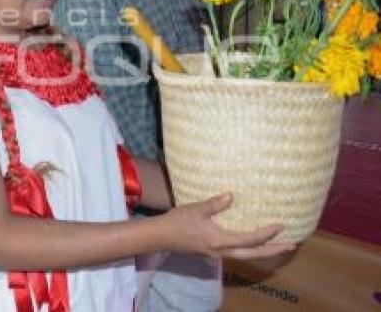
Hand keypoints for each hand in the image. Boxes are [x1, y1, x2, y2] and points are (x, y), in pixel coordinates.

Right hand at [160, 192, 296, 259]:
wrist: (161, 237)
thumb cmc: (177, 221)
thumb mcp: (195, 209)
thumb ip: (214, 204)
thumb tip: (231, 195)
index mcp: (219, 240)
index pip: (249, 239)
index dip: (266, 233)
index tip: (280, 225)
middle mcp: (222, 251)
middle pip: (253, 254)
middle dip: (273, 250)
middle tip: (292, 244)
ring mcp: (218, 254)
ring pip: (247, 256)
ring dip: (264, 252)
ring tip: (279, 246)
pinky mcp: (214, 252)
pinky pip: (238, 253)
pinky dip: (251, 250)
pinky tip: (254, 244)